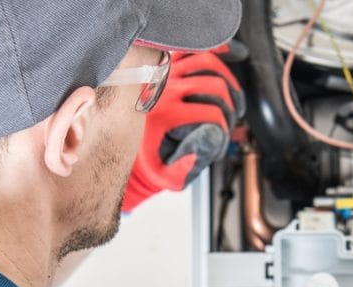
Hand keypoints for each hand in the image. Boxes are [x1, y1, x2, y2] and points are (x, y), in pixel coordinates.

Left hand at [122, 48, 244, 212]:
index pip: (211, 113)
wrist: (122, 137)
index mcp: (165, 114)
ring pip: (207, 61)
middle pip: (214, 85)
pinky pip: (191, 48)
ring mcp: (165, 72)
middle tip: (230, 118)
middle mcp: (165, 89)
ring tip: (231, 97)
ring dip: (227, 78)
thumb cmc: (146, 155)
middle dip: (229, 105)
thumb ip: (183, 170)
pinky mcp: (165, 63)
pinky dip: (211, 49)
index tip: (224, 134)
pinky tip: (226, 57)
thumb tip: (202, 151)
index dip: (226, 126)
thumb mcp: (162, 172)